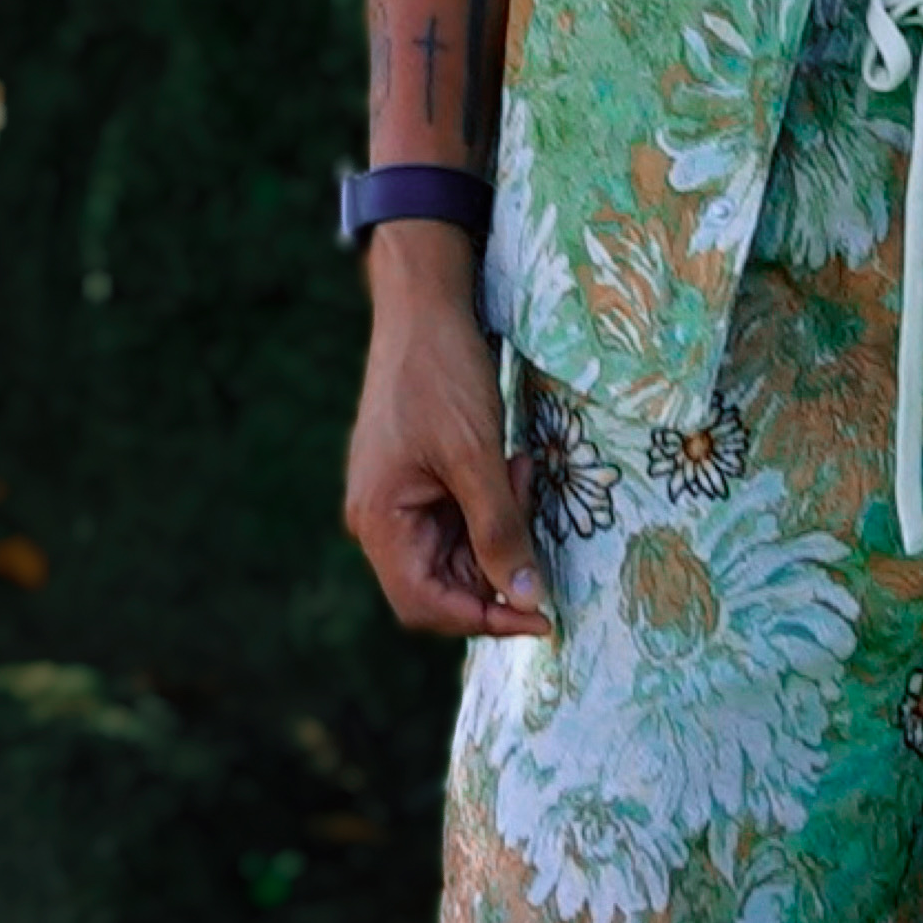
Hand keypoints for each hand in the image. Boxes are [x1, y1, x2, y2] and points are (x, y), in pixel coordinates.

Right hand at [342, 233, 552, 642]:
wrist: (425, 302)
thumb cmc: (442, 373)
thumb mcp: (477, 455)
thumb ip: (500, 530)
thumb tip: (526, 599)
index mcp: (380, 521)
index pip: (426, 605)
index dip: (485, 619)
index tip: (542, 616)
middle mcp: (382, 519)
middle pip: (443, 583)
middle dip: (499, 564)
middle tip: (537, 521)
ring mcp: (400, 499)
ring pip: (458, 550)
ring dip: (502, 526)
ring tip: (524, 472)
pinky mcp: (420, 478)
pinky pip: (460, 516)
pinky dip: (495, 503)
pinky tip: (515, 464)